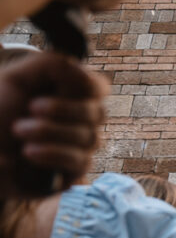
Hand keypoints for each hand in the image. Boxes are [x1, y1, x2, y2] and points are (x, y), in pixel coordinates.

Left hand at [0, 52, 107, 196]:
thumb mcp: (16, 80)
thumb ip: (51, 65)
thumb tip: (87, 74)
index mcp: (68, 95)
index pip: (99, 88)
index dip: (90, 86)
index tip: (61, 84)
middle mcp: (79, 121)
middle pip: (97, 113)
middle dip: (65, 110)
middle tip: (30, 108)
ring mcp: (78, 147)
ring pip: (90, 138)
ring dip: (51, 132)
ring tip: (17, 131)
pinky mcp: (72, 172)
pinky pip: (81, 162)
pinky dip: (55, 154)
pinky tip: (28, 152)